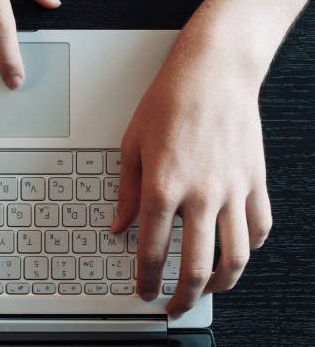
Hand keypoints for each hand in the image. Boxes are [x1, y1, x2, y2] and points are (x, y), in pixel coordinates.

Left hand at [110, 26, 272, 318]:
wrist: (213, 73)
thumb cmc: (170, 102)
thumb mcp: (132, 146)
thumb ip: (126, 193)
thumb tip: (119, 226)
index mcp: (163, 187)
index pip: (152, 251)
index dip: (145, 280)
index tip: (143, 291)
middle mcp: (201, 195)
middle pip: (197, 267)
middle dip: (184, 298)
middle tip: (174, 307)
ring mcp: (233, 190)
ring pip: (236, 257)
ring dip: (221, 283)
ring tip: (207, 290)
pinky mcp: (255, 181)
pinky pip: (260, 227)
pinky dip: (251, 247)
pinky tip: (238, 251)